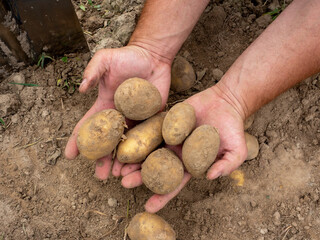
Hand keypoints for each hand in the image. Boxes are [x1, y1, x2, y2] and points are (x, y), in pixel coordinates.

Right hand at [65, 45, 170, 178]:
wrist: (153, 57)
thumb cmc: (128, 57)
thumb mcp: (105, 59)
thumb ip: (93, 72)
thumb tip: (81, 89)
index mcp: (105, 106)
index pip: (89, 126)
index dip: (78, 140)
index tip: (70, 156)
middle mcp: (119, 117)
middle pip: (109, 142)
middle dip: (103, 159)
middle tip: (100, 176)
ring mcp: (136, 120)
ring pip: (128, 145)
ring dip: (123, 161)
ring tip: (120, 176)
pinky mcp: (153, 119)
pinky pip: (148, 138)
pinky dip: (144, 152)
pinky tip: (141, 164)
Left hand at [121, 85, 247, 212]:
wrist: (226, 102)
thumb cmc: (232, 128)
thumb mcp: (237, 151)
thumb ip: (227, 165)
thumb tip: (210, 177)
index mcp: (190, 163)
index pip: (174, 183)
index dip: (162, 196)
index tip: (148, 206)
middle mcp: (177, 152)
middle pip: (155, 168)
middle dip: (140, 177)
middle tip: (125, 183)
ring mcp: (170, 136)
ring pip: (148, 150)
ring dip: (134, 159)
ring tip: (119, 166)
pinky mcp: (165, 120)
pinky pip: (150, 128)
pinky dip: (138, 135)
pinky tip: (126, 141)